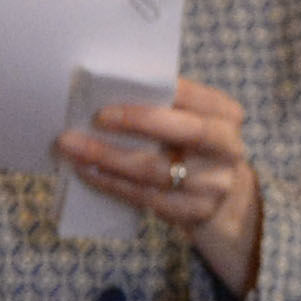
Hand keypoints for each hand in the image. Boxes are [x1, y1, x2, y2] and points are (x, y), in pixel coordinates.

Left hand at [61, 73, 264, 295]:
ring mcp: (215, 183)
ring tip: (72, 146)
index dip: (159, 95)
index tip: (115, 94)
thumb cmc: (188, 146)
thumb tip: (103, 89)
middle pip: (187, 132)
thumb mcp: (186, 121)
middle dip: (138, 122)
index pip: (195, 98)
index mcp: (226, 115)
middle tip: (95, 118)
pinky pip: (146, 197)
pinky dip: (111, 183)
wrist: (222, 197)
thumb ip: (160, 106)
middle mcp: (228, 148)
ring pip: (157, 170)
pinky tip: (86, 172)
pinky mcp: (196, 211)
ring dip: (108, 158)